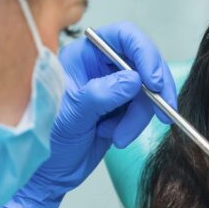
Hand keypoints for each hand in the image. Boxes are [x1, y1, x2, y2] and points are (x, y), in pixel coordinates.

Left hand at [0, 22, 176, 207]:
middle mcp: (100, 66)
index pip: (123, 37)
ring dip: (139, 116)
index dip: (145, 53)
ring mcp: (112, 87)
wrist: (48, 171)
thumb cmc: (46, 139)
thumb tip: (133, 80)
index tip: (154, 81)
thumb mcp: (71, 116)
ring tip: (118, 136)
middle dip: (152, 90)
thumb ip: (101, 95)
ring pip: (146, 91)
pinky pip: (142, 110)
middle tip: (162, 112)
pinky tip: (114, 136)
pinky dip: (134, 125)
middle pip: (143, 63)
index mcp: (83, 55)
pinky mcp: (120, 108)